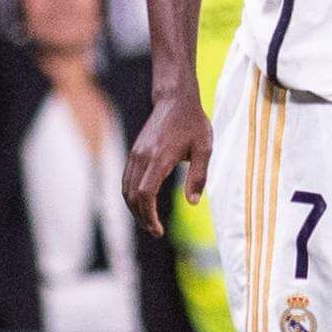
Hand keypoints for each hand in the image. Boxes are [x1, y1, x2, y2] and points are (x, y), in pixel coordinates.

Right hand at [125, 87, 212, 235]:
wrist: (175, 100)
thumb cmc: (193, 124)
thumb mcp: (204, 148)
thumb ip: (199, 176)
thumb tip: (193, 203)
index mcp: (159, 158)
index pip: (146, 194)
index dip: (150, 215)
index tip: (159, 229)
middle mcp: (142, 157)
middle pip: (133, 196)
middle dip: (142, 218)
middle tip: (156, 232)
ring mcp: (135, 155)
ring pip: (126, 189)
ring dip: (135, 209)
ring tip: (150, 223)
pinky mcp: (134, 153)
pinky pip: (127, 180)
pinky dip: (132, 197)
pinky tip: (144, 205)